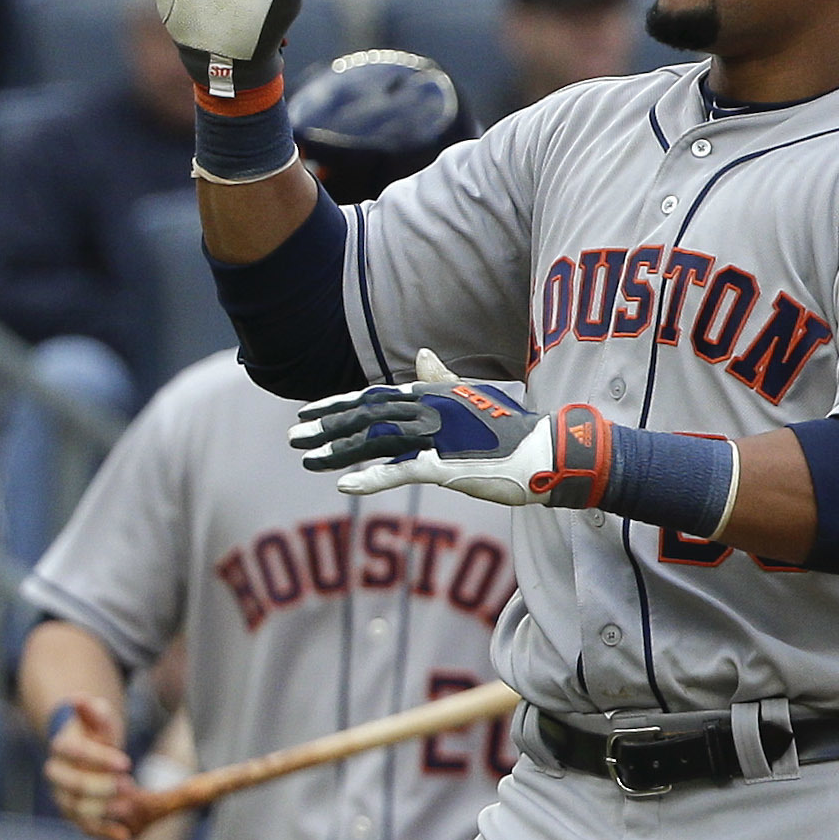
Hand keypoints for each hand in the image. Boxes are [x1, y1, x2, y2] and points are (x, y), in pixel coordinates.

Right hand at [43, 696, 142, 839]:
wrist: (88, 754)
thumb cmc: (95, 734)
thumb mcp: (98, 719)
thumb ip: (93, 711)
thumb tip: (79, 698)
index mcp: (60, 747)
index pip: (73, 752)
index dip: (99, 758)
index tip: (126, 762)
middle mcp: (56, 774)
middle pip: (72, 784)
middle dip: (101, 787)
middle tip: (129, 785)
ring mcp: (63, 796)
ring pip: (77, 808)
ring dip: (104, 811)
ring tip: (130, 808)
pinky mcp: (73, 814)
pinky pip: (85, 827)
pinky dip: (104, 833)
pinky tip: (124, 836)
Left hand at [292, 349, 558, 505]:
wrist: (544, 452)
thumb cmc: (509, 429)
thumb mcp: (472, 398)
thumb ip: (443, 381)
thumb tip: (424, 355)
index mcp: (431, 394)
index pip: (375, 397)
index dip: (339, 404)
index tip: (310, 411)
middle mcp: (428, 410)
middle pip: (367, 416)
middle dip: (327, 426)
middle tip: (294, 436)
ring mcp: (436, 436)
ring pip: (375, 441)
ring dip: (337, 450)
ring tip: (307, 458)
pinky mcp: (446, 466)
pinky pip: (400, 470)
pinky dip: (370, 477)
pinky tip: (343, 484)